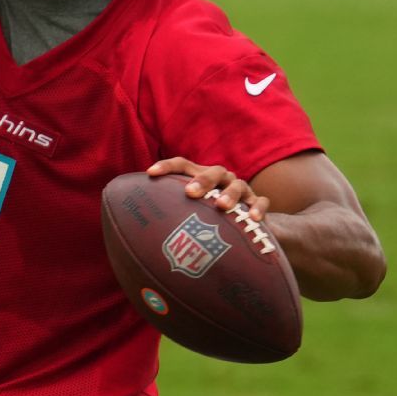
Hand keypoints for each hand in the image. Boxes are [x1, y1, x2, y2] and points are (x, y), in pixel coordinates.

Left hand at [147, 157, 269, 221]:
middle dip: (202, 180)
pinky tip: (253, 219)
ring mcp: (241, 189)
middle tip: (190, 193)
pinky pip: (260, 202)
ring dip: (229, 194)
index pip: (182, 164)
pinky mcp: (256, 203)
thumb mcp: (189, 210)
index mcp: (201, 175)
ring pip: (237, 185)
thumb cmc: (206, 214)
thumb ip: (169, 212)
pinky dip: (257, 208)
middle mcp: (221, 178)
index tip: (150, 173)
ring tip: (221, 207)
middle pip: (212, 172)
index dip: (166, 166)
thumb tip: (136, 230)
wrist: (244, 219)